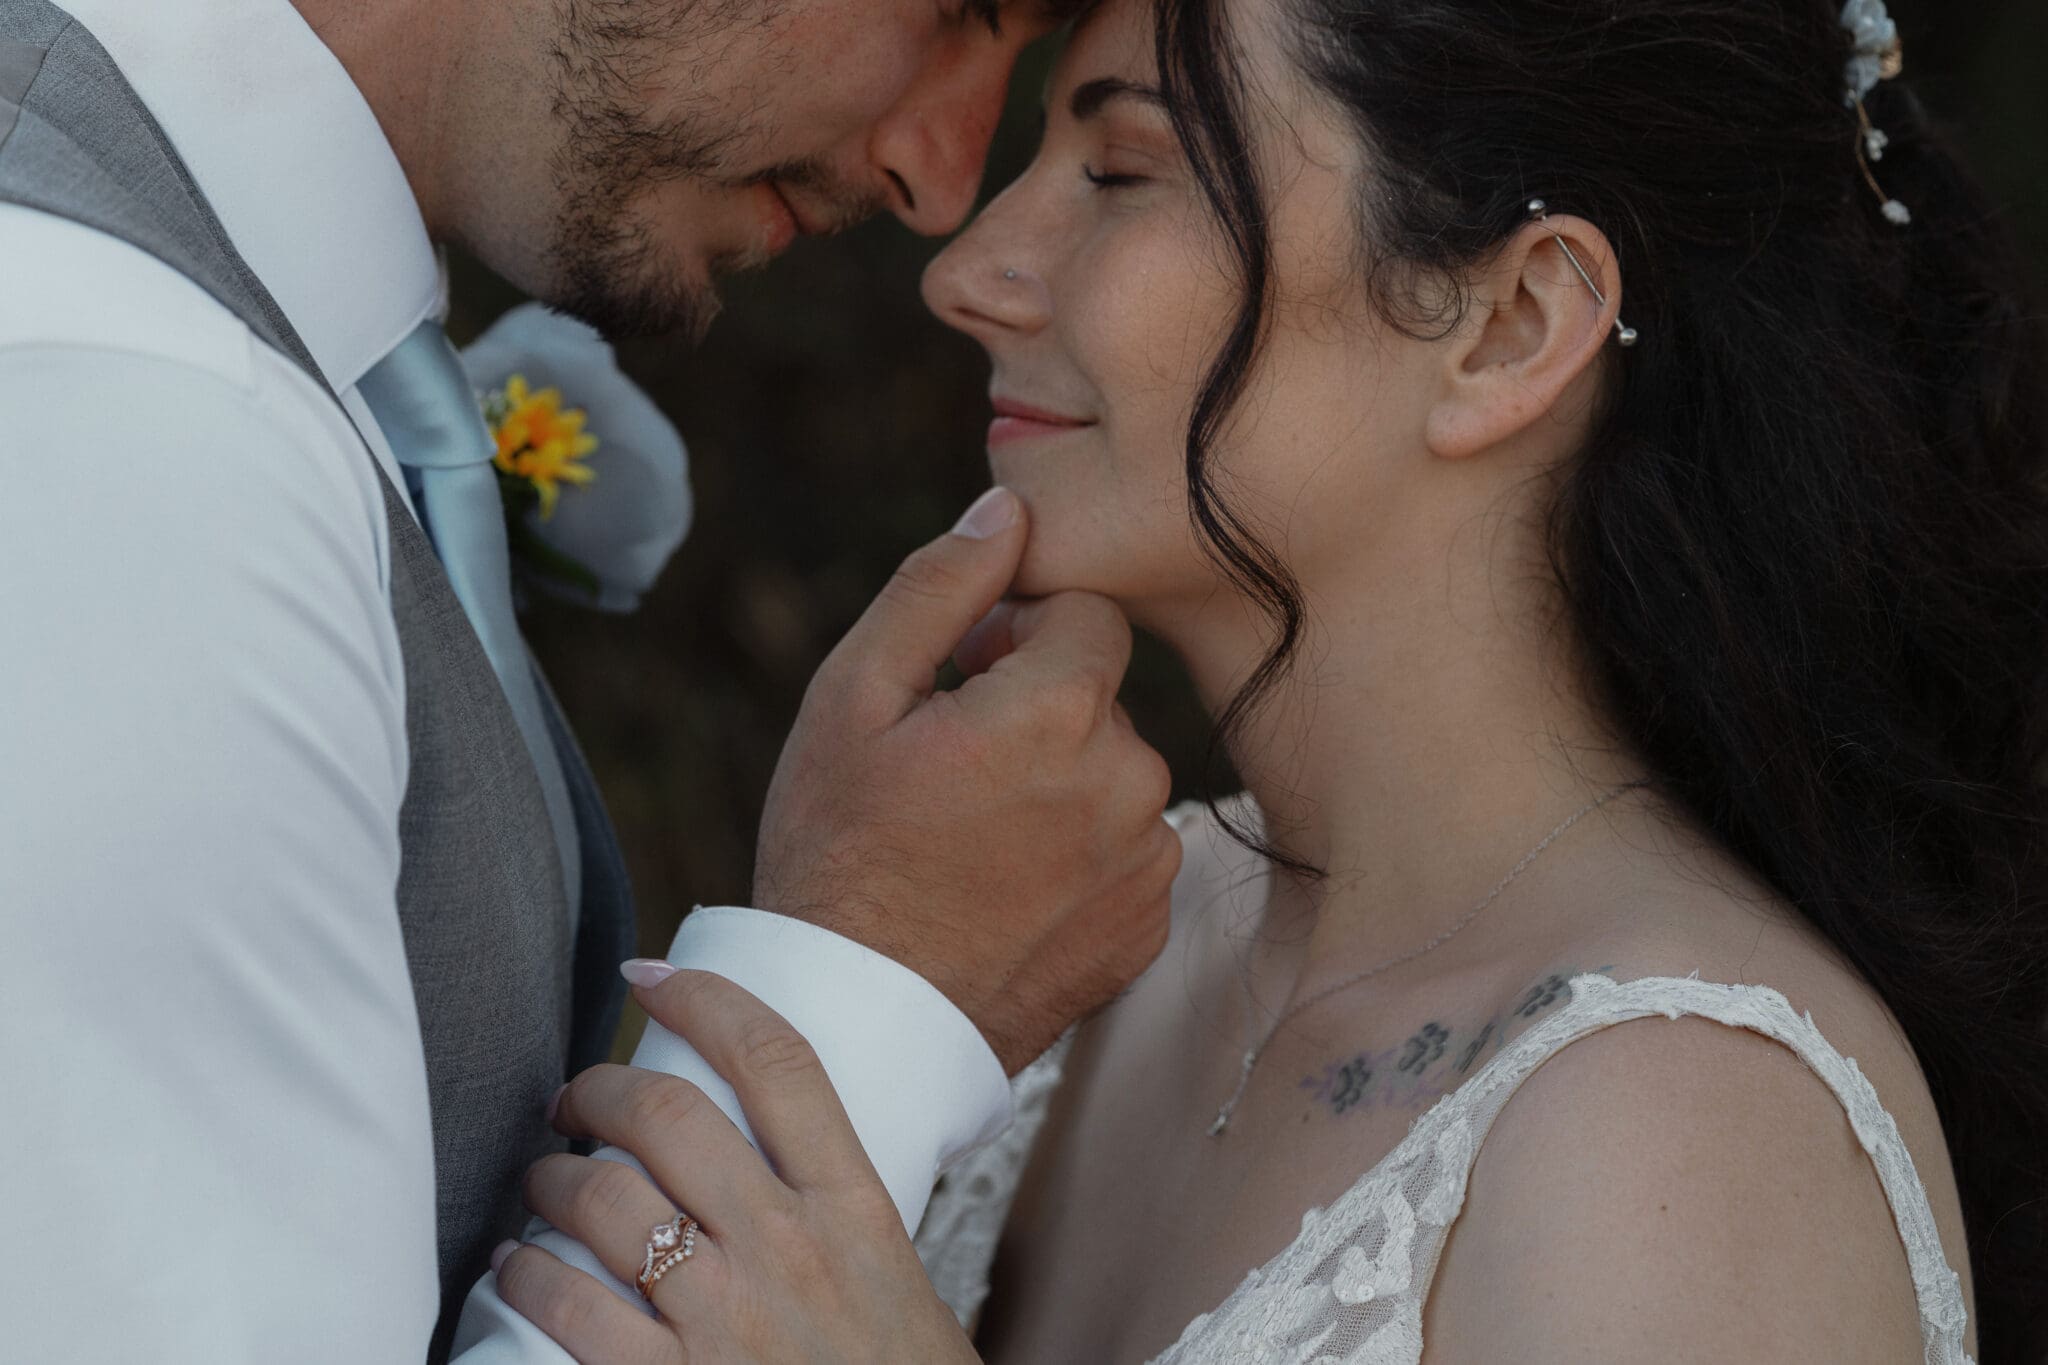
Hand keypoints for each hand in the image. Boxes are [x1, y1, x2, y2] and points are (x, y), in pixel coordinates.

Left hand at [495, 970, 980, 1364]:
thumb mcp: (896, 1278)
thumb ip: (834, 1216)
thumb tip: (765, 1164)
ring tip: (541, 1182)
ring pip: (604, 1200)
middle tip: (575, 1096)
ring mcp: (725, 1318)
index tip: (654, 975)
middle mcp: (788, 1247)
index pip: (780, 1062)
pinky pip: (569, 1309)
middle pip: (670, 1114)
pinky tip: (519, 1270)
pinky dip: (529, 1276)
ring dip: (552, 1179)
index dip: (707, 999)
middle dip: (600, 1089)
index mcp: (856, 1209)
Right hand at [755, 487, 1179, 1071]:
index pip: (1087, 616)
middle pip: (1101, 698)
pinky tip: (1005, 890)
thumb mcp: (852, 698)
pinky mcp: (1148, 927)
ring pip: (1116, 777)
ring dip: (1061, 785)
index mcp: (1062, 710)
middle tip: (950, 770)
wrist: (856, 1020)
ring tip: (972, 840)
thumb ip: (939, 588)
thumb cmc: (838, 851)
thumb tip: (1009, 508)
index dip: (1017, 637)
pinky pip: (1128, 852)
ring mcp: (1147, 864)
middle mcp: (1130, 782)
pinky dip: (1079, 857)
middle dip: (1037, 711)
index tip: (961, 683)